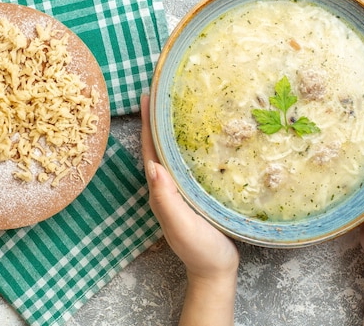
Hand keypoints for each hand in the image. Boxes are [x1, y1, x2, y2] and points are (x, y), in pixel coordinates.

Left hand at [141, 94, 238, 325]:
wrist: (216, 272)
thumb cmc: (201, 250)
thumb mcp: (183, 226)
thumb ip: (167, 200)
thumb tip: (152, 166)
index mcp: (160, 191)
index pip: (150, 150)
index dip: (147, 123)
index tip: (147, 96)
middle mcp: (165, 188)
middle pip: (157, 147)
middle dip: (156, 120)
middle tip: (160, 92)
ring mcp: (179, 191)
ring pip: (170, 153)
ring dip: (169, 130)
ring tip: (175, 105)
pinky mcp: (193, 194)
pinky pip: (184, 163)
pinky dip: (185, 146)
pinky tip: (196, 137)